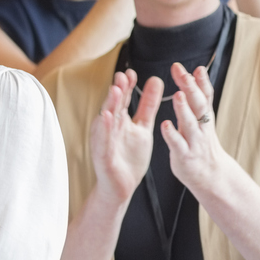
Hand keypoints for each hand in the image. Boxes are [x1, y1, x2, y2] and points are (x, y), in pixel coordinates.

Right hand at [89, 70, 160, 206]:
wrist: (122, 186)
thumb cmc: (129, 157)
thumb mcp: (143, 126)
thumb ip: (148, 105)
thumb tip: (156, 80)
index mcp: (119, 120)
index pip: (122, 99)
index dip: (126, 86)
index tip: (132, 73)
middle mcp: (109, 128)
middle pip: (113, 106)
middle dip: (117, 91)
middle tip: (123, 76)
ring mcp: (104, 140)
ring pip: (106, 120)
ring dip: (109, 105)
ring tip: (115, 91)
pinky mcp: (102, 155)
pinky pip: (103, 140)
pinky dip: (104, 128)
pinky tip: (107, 117)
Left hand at [163, 62, 228, 194]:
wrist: (210, 175)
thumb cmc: (200, 143)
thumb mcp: (202, 119)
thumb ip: (197, 97)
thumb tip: (197, 71)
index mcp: (203, 117)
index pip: (205, 96)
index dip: (201, 82)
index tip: (196, 67)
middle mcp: (201, 127)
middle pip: (199, 105)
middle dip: (192, 89)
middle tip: (184, 73)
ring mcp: (193, 141)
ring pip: (189, 123)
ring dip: (183, 109)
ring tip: (177, 95)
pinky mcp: (184, 155)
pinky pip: (177, 144)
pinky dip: (172, 134)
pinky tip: (165, 124)